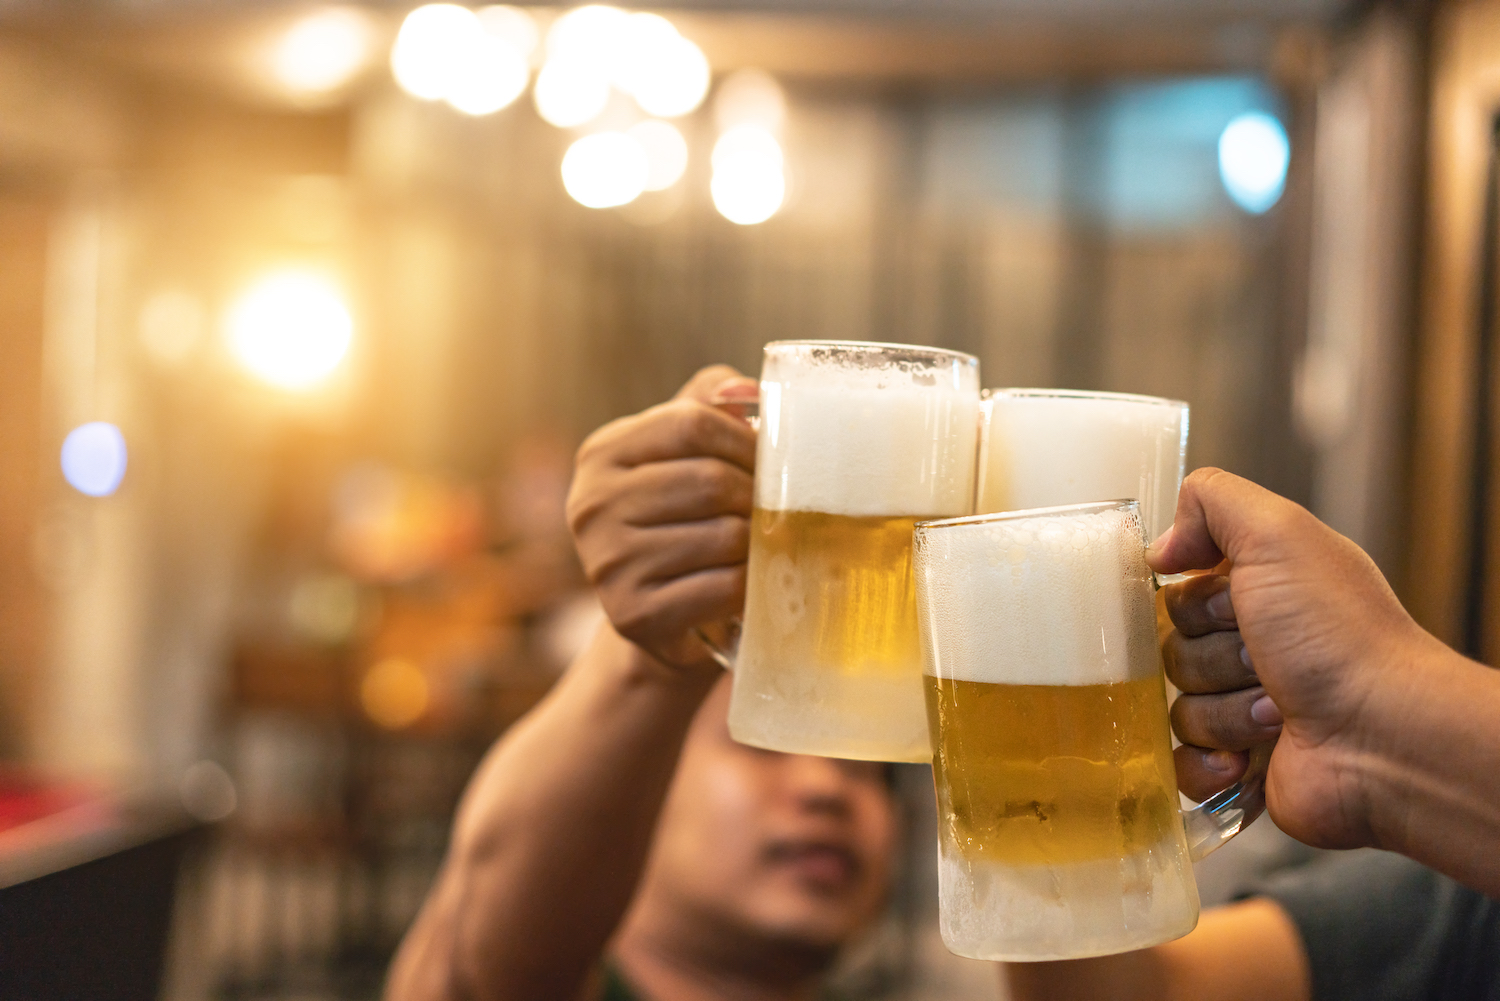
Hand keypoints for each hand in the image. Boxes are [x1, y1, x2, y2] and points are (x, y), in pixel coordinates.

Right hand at [566, 366, 756, 673]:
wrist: (661, 615)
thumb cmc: (682, 519)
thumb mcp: (684, 453)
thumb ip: (710, 404)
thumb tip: (746, 391)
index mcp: (601, 453)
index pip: (691, 421)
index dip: (745, 440)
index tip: (768, 461)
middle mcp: (591, 506)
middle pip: (710, 481)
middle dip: (758, 496)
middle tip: (776, 510)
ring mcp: (607, 564)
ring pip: (723, 537)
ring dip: (758, 544)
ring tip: (761, 546)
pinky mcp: (633, 615)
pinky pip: (722, 588)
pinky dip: (750, 585)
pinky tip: (750, 583)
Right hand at [1148, 468, 1439, 850]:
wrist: (1385, 736)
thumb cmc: (1341, 637)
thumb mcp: (1278, 534)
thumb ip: (1211, 502)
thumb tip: (1162, 548)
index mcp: (1264, 595)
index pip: (1179, 593)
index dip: (1197, 601)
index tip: (1235, 602)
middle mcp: (1256, 650)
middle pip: (1173, 650)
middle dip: (1214, 658)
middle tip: (1265, 660)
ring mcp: (1246, 712)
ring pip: (1178, 708)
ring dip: (1224, 712)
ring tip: (1278, 712)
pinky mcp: (1240, 769)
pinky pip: (1181, 765)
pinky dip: (1206, 763)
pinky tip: (1247, 758)